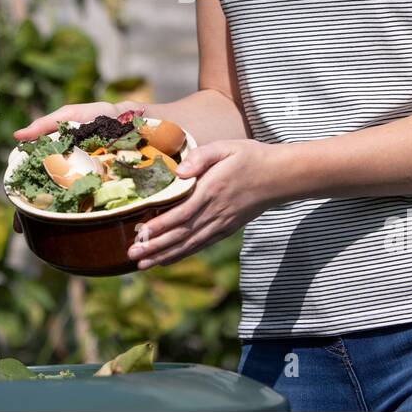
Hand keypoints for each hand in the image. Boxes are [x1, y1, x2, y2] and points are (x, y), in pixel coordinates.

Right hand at [10, 100, 145, 233]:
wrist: (132, 120)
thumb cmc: (97, 116)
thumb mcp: (69, 115)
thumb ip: (44, 125)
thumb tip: (17, 136)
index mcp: (55, 159)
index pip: (34, 180)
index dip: (23, 197)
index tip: (18, 210)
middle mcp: (68, 174)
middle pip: (48, 197)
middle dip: (36, 213)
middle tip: (24, 226)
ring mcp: (85, 181)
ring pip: (68, 202)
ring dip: (57, 216)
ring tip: (45, 229)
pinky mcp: (104, 185)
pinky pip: (92, 200)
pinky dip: (85, 210)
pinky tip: (77, 221)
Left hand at [126, 139, 278, 269]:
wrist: (279, 177)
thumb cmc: (249, 158)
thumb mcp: (225, 147)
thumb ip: (200, 156)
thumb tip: (179, 171)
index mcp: (212, 190)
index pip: (182, 213)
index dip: (161, 226)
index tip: (141, 233)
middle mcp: (215, 212)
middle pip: (182, 234)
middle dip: (156, 246)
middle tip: (132, 255)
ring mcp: (221, 224)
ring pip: (189, 244)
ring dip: (165, 255)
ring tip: (142, 264)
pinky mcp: (226, 230)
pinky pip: (200, 245)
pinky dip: (182, 254)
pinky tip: (165, 260)